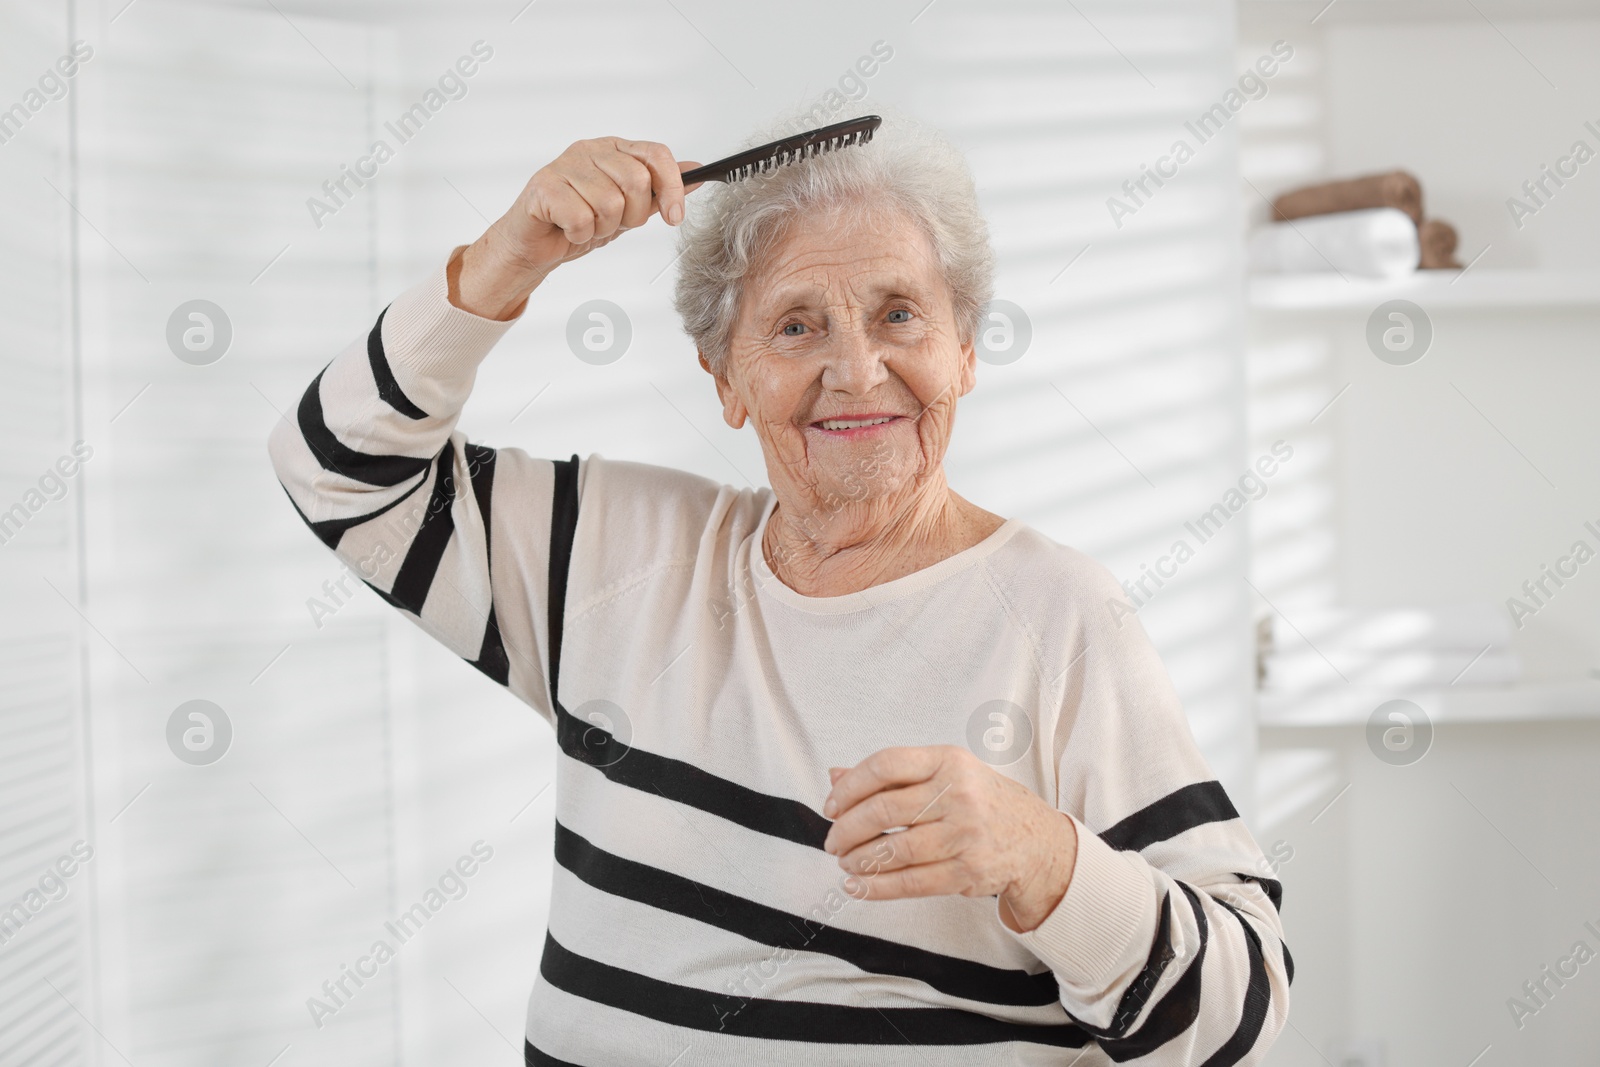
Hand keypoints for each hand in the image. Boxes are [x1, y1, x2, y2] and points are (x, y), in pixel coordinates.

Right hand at [451, 137, 703, 319]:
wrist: (536, 246)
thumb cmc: (578, 222)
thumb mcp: (629, 209)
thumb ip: (660, 190)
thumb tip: (697, 171)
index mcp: (614, 149)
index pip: (656, 155)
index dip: (671, 187)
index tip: (673, 217)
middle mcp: (590, 150)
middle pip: (637, 181)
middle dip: (631, 216)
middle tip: (612, 223)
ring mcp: (565, 165)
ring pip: (609, 203)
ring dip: (602, 228)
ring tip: (587, 226)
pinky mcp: (544, 186)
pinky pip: (581, 218)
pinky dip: (580, 234)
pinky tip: (568, 230)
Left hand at [821, 745, 1078, 932]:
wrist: (1037, 841)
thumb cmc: (982, 801)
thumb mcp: (945, 773)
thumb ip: (892, 774)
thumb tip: (835, 776)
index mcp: (948, 761)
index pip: (885, 765)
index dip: (849, 787)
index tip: (831, 806)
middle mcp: (958, 794)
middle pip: (883, 810)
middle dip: (846, 829)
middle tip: (832, 841)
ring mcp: (965, 834)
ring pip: (894, 850)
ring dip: (859, 860)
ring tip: (845, 862)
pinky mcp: (968, 872)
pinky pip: (911, 883)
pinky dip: (877, 887)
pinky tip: (858, 886)